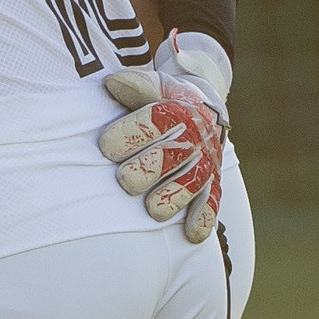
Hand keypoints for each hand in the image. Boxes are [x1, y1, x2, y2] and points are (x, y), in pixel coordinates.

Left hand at [99, 30, 232, 242]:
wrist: (203, 110)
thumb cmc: (163, 101)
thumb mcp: (152, 86)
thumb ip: (134, 85)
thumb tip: (111, 84)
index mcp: (175, 111)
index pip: (151, 122)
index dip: (126, 136)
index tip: (106, 148)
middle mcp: (192, 139)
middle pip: (166, 158)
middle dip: (143, 171)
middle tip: (125, 180)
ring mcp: (203, 163)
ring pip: (189, 184)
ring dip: (170, 198)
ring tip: (152, 208)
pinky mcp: (212, 184)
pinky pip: (211, 202)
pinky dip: (203, 218)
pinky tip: (191, 233)